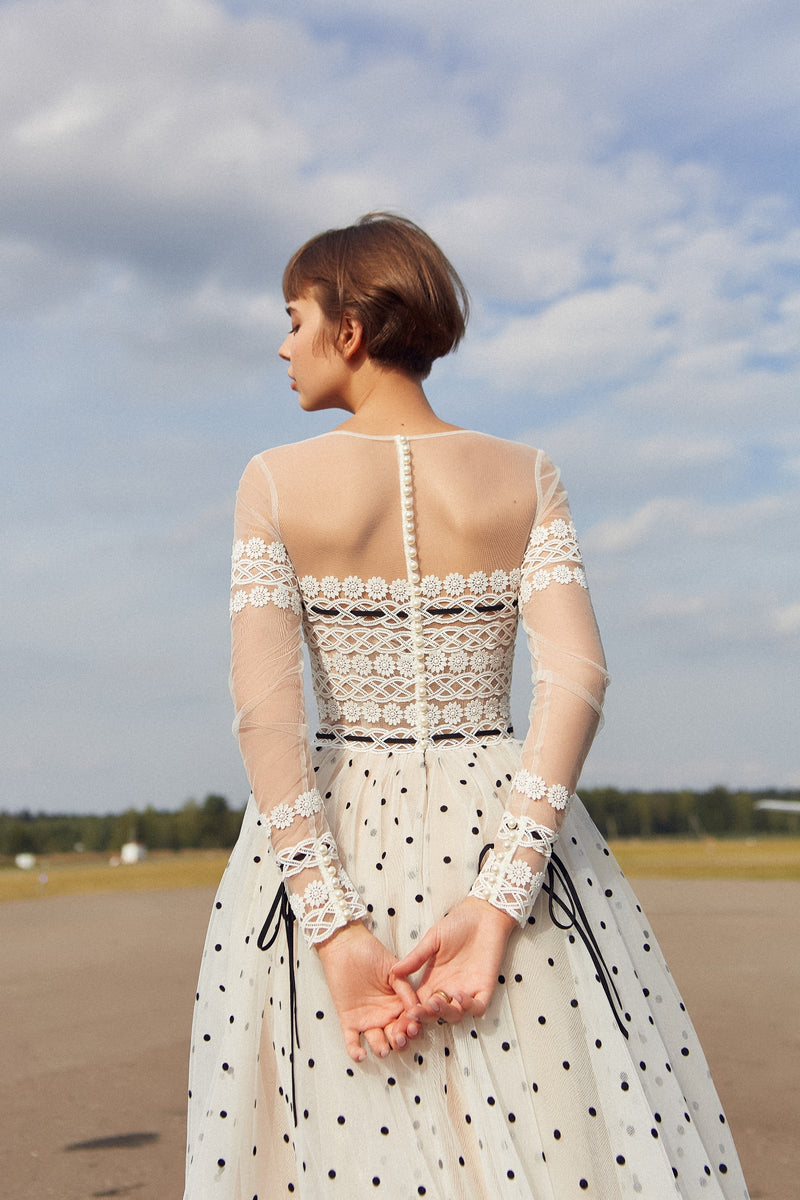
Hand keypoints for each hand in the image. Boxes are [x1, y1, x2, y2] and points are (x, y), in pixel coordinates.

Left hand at [316, 922, 418, 1062]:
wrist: (345, 946)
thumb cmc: (371, 953)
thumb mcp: (393, 969)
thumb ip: (405, 988)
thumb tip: (417, 1008)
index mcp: (398, 1002)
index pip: (409, 1020)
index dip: (413, 1026)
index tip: (414, 1028)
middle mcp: (385, 1014)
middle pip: (396, 1035)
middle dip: (400, 1041)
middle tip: (399, 1039)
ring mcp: (367, 1019)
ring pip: (377, 1041)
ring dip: (381, 1048)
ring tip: (384, 1049)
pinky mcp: (349, 1020)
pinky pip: (352, 1041)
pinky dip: (355, 1051)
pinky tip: (361, 1055)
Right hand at [387, 897, 515, 1036]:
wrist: (482, 914)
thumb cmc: (457, 924)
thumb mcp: (432, 940)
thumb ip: (415, 958)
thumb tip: (392, 971)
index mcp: (433, 981)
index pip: (419, 1003)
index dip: (412, 1012)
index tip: (403, 1013)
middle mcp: (448, 989)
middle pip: (435, 1014)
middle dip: (425, 1017)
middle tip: (417, 1013)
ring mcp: (467, 991)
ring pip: (455, 1015)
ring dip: (445, 1013)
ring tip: (435, 1003)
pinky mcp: (484, 988)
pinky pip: (478, 1007)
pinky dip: (469, 1007)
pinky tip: (459, 996)